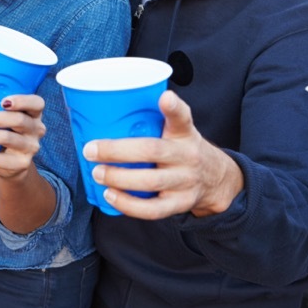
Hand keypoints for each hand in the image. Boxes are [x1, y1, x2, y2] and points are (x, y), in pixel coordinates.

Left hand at [0, 93, 45, 179]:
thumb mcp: (7, 119)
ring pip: (6, 138)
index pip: (37, 103)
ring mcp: (30, 147)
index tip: (2, 101)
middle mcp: (37, 129)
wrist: (14, 164)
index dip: (21, 101)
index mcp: (34, 113)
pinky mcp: (21, 163)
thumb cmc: (6, 132)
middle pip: (18, 120)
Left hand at [84, 90, 243, 218]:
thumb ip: (153, 119)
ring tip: (97, 173)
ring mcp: (186, 181)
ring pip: (151, 181)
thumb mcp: (178, 129)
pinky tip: (110, 196)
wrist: (216, 179)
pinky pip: (153, 209)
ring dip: (119, 178)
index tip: (165, 98)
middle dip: (117, 151)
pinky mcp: (181, 203)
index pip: (182, 117)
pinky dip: (128, 205)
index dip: (173, 107)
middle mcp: (187, 155)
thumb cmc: (183, 148)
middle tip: (91, 150)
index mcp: (184, 132)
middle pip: (153, 151)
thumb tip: (104, 112)